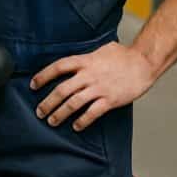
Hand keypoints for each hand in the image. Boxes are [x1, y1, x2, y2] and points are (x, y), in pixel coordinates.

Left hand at [31, 42, 155, 131]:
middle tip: (39, 112)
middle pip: (61, 90)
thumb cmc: (123, 55)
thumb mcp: (100, 50)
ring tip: (52, 121)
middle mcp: (88, 75)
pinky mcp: (110, 100)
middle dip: (47, 103)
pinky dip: (83, 121)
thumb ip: (85, 56)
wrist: (144, 63)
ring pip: (74, 103)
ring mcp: (99, 88)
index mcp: (84, 61)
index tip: (33, 85)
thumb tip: (74, 62)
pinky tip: (76, 126)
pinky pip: (93, 113)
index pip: (58, 67)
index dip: (43, 76)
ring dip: (60, 114)